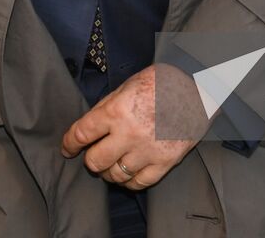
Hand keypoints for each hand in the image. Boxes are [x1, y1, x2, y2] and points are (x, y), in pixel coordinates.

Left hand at [61, 63, 208, 189]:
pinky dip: (130, 181)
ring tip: (112, 163)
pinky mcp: (165, 162)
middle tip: (93, 155)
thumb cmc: (161, 82)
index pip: (81, 135)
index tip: (67, 149)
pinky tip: (128, 172)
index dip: (69, 144)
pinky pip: (139, 182)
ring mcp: (147, 151)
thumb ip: (107, 108)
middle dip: (90, 160)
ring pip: (116, 175)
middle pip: (95, 161)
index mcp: (116, 111)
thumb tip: (90, 128)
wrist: (197, 87)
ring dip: (109, 172)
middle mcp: (129, 134)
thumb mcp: (126, 86)